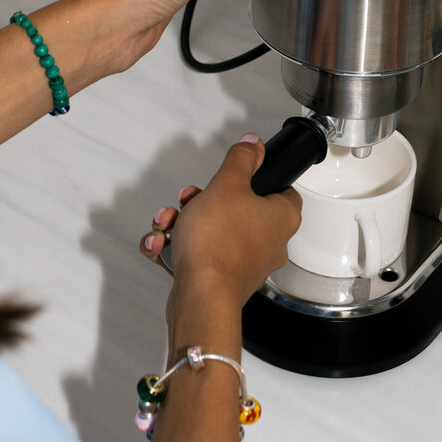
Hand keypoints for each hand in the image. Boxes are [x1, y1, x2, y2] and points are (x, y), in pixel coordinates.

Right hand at [139, 135, 301, 309]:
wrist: (201, 296)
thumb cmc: (218, 245)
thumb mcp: (227, 185)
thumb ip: (240, 160)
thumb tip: (252, 144)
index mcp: (281, 217)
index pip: (279, 188)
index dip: (255, 178)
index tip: (234, 174)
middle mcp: (269, 243)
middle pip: (235, 207)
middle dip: (200, 200)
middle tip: (189, 199)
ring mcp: (243, 263)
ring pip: (210, 230)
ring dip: (182, 222)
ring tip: (168, 223)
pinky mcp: (219, 279)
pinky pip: (196, 254)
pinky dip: (175, 247)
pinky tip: (161, 244)